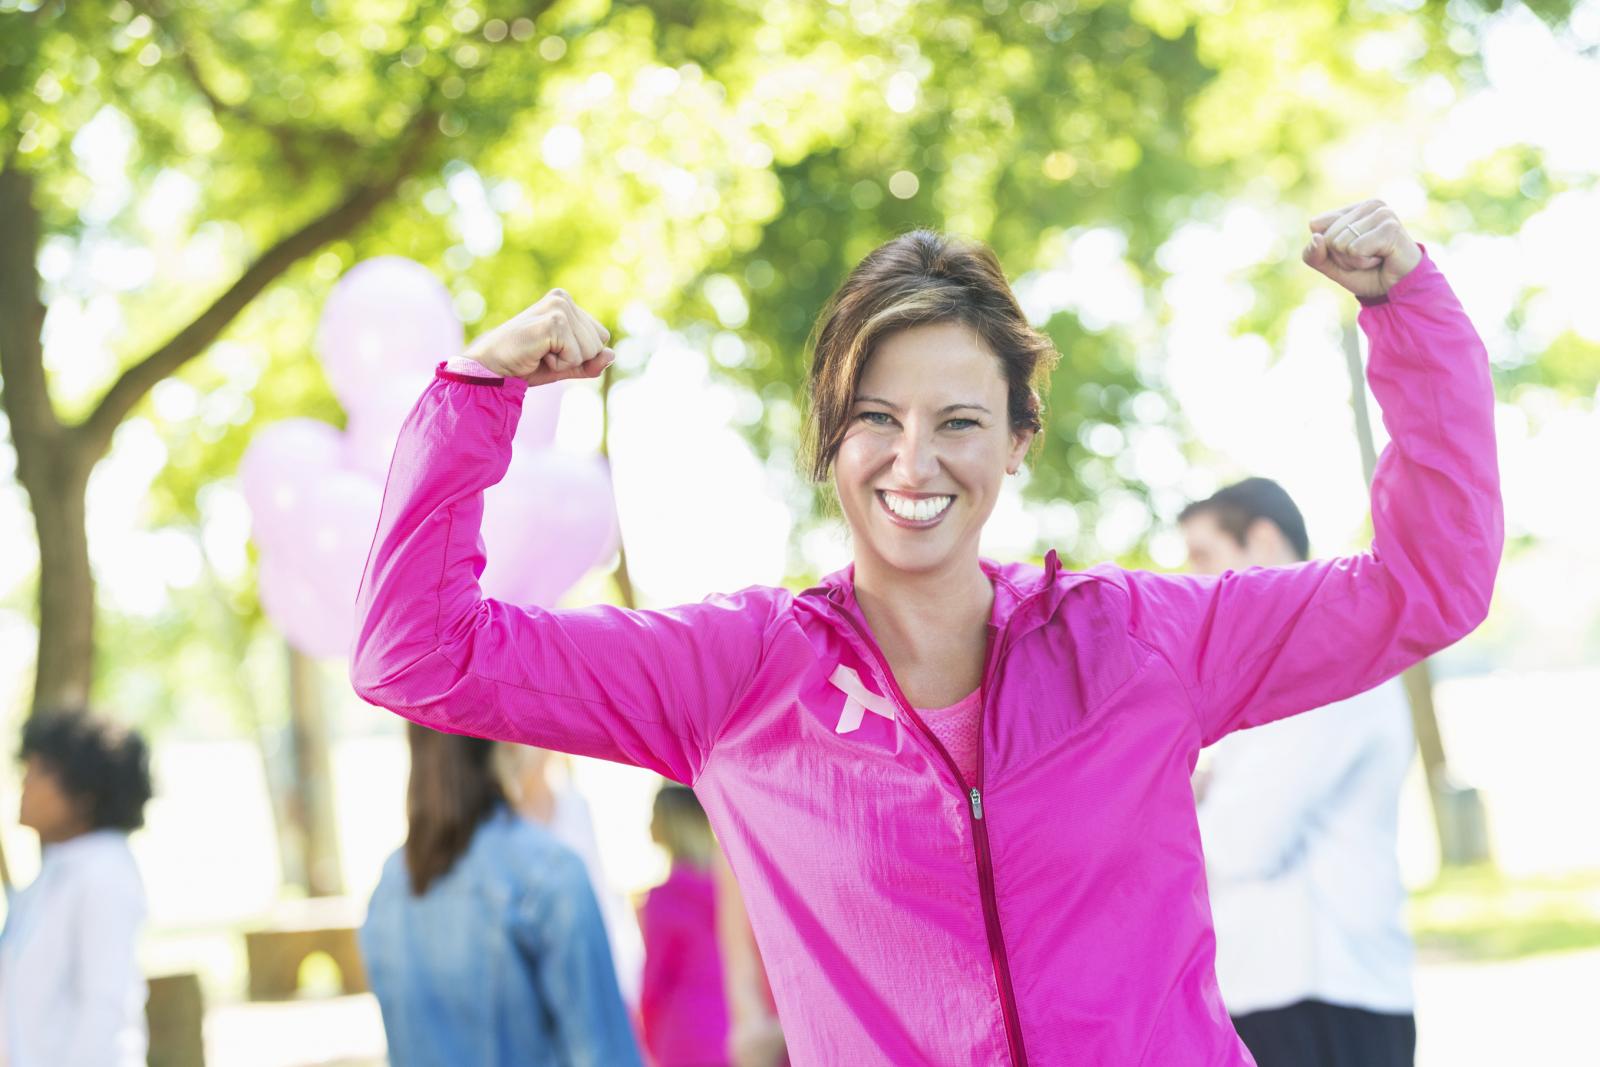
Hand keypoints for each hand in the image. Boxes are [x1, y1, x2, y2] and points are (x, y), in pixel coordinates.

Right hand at [463, 289, 614, 385]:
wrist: (491, 368)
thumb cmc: (525, 364)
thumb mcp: (565, 365)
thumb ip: (590, 362)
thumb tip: (612, 354)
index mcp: (565, 302)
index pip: (601, 337)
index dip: (580, 354)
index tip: (551, 351)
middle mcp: (562, 299)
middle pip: (599, 344)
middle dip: (574, 358)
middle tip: (543, 353)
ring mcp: (558, 308)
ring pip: (590, 351)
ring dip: (565, 362)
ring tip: (539, 353)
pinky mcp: (554, 322)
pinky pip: (576, 357)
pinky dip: (558, 365)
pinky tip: (537, 355)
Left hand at [1302, 200, 1422, 299]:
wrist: (1395, 290)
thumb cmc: (1366, 274)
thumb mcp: (1330, 266)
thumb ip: (1313, 255)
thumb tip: (1316, 238)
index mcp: (1353, 208)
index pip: (1316, 225)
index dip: (1327, 248)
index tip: (1351, 252)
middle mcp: (1369, 205)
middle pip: (1328, 236)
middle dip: (1342, 257)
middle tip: (1365, 258)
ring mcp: (1382, 213)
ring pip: (1340, 243)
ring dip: (1355, 260)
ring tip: (1375, 258)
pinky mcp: (1390, 227)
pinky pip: (1355, 249)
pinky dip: (1364, 262)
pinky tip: (1382, 258)